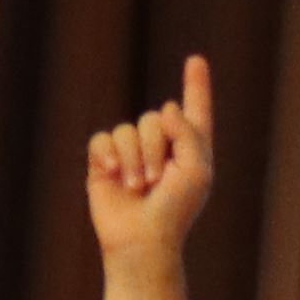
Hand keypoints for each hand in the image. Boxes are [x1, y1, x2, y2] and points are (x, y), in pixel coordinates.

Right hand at [87, 57, 217, 299]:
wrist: (143, 240)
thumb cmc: (175, 210)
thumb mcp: (196, 169)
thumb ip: (188, 131)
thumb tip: (165, 108)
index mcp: (189, 147)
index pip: (194, 110)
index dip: (196, 85)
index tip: (196, 59)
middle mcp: (160, 146)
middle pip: (153, 117)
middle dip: (155, 148)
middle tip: (157, 181)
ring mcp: (130, 153)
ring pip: (127, 129)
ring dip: (134, 159)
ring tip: (137, 187)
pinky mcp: (104, 162)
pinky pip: (102, 140)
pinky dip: (109, 158)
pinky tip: (112, 177)